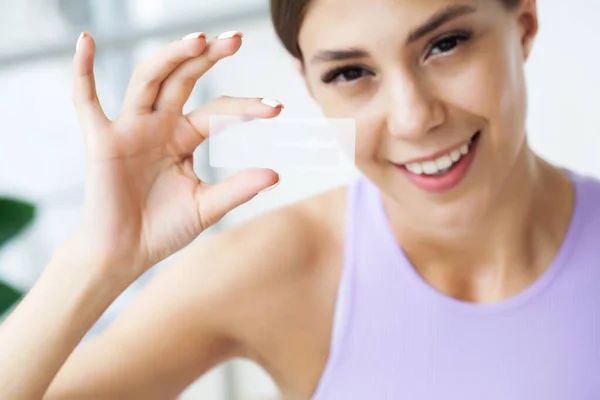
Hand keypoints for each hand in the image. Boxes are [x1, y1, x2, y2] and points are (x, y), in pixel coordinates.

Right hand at [71, 31, 281, 280]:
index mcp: (184, 138)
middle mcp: (159, 125)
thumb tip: (277, 174)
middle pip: (184, 79)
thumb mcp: (206, 207)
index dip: (246, 109)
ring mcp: (130, 129)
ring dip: (171, 56)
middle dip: (208, 57)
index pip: (218, 112)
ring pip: (148, 79)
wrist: (125, 255)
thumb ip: (237, 189)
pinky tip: (86, 40)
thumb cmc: (163, 230)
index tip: (277, 108)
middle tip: (236, 39)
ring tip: (199, 40)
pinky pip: (86, 101)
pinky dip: (82, 71)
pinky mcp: (102, 141)